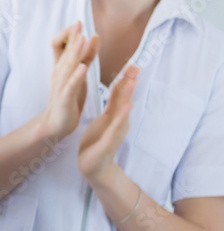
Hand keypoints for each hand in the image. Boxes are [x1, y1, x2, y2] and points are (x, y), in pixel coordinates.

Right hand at [38, 23, 98, 140]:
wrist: (56, 124)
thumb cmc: (68, 98)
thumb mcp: (79, 74)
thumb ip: (87, 56)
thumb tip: (93, 36)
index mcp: (62, 67)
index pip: (61, 46)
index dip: (68, 34)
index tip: (77, 23)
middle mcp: (59, 74)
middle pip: (64, 52)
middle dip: (71, 37)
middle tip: (78, 23)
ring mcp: (60, 85)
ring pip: (67, 65)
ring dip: (74, 52)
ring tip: (81, 39)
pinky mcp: (64, 98)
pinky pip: (70, 85)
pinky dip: (76, 75)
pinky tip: (82, 67)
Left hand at [79, 66, 137, 184]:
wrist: (94, 168)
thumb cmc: (98, 142)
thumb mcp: (104, 120)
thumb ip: (113, 105)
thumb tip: (121, 91)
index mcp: (114, 114)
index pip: (120, 93)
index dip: (125, 78)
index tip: (132, 62)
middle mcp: (118, 121)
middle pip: (125, 98)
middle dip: (130, 82)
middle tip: (136, 65)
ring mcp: (116, 131)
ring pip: (123, 110)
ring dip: (128, 95)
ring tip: (133, 81)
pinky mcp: (110, 141)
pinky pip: (116, 127)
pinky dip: (122, 117)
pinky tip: (127, 108)